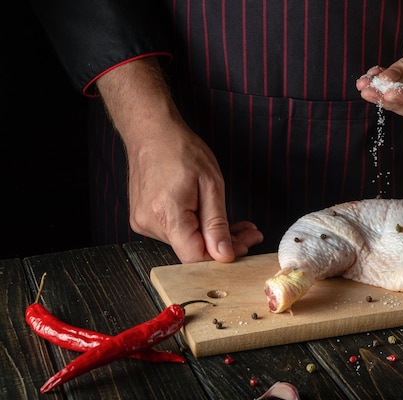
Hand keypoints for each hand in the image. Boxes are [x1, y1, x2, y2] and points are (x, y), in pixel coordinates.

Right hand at [96, 58, 262, 262]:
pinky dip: (197, 228)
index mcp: (166, 214)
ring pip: (186, 242)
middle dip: (224, 243)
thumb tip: (224, 255)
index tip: (245, 245)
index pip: (194, 257)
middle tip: (250, 232)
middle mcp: (150, 223)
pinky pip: (176, 232)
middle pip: (192, 250)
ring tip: (236, 223)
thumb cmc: (181, 150)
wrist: (151, 132)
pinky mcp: (143, 219)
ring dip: (212, 235)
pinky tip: (212, 219)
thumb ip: (217, 223)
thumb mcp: (211, 184)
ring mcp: (143, 222)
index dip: (221, 256)